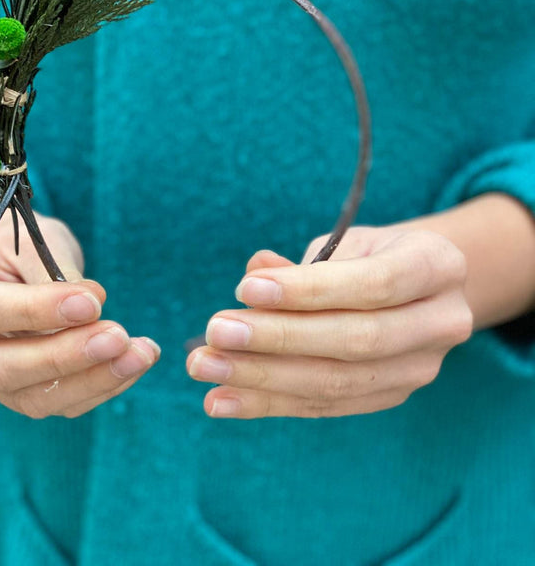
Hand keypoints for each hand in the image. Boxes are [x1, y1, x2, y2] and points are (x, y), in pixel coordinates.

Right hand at [0, 213, 159, 417]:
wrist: (10, 267)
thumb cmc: (19, 246)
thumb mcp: (31, 241)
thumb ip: (54, 274)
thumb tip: (93, 306)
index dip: (36, 311)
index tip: (92, 301)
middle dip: (65, 357)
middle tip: (120, 336)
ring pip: (30, 397)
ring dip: (92, 379)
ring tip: (141, 353)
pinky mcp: (13, 394)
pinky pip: (55, 404)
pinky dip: (99, 387)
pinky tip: (133, 364)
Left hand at [186, 226, 472, 418]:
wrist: (420, 287)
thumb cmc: (373, 253)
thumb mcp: (350, 241)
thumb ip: (305, 262)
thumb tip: (256, 273)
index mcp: (437, 266)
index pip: (374, 284)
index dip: (310, 289)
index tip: (245, 288)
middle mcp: (441, 323)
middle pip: (356, 339)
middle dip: (278, 338)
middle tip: (214, 331)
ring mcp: (419, 368)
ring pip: (337, 381)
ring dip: (262, 378)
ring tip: (205, 366)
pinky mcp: (390, 397)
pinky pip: (324, 406)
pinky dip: (267, 404)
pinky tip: (220, 400)